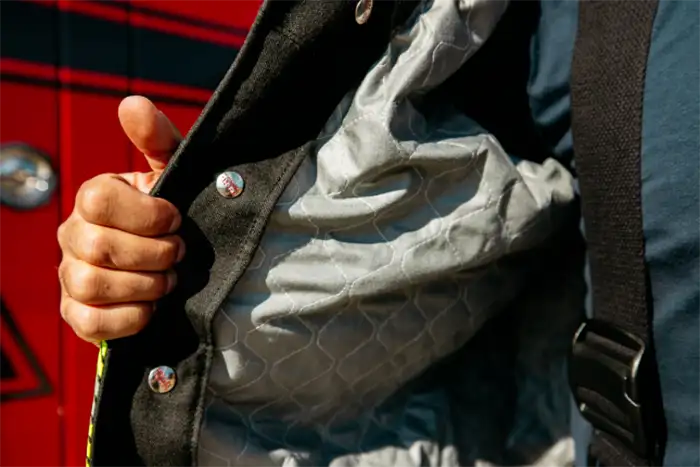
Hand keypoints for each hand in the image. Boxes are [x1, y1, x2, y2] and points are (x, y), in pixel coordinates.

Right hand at [58, 96, 183, 342]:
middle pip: (98, 246)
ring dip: (144, 285)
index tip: (177, 219)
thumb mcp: (176, 174)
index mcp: (94, 198)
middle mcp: (73, 235)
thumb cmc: (175, 214)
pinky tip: (151, 308)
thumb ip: (158, 139)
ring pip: (91, 284)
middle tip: (179, 254)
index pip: (99, 201)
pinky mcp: (77, 313)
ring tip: (169, 280)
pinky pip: (89, 322)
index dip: (147, 214)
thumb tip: (132, 103)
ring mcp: (71, 275)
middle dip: (153, 254)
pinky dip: (128, 318)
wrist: (178, 264)